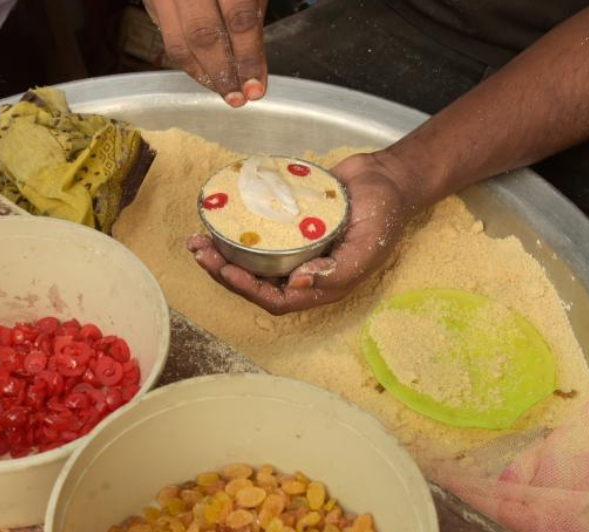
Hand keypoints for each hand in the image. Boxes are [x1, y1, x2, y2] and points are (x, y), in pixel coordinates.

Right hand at [143, 0, 268, 106]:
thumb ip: (251, 19)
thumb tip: (253, 69)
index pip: (238, 18)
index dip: (248, 57)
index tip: (257, 87)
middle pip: (202, 34)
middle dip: (222, 72)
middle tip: (237, 97)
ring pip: (177, 42)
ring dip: (201, 73)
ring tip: (222, 89)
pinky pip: (165, 35)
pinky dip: (186, 58)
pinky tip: (203, 69)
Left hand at [189, 152, 420, 314]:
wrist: (389, 176)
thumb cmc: (385, 214)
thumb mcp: (367, 247)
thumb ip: (337, 271)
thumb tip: (298, 286)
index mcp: (320, 284)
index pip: (276, 299)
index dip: (248, 289)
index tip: (227, 270)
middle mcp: (302, 270)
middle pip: (255, 281)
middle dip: (224, 270)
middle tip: (201, 253)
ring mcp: (293, 247)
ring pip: (250, 258)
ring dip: (223, 251)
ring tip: (199, 239)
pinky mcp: (287, 224)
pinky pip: (257, 231)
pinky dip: (236, 227)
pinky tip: (217, 217)